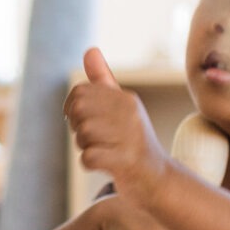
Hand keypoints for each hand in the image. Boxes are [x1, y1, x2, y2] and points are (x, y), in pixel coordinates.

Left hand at [68, 48, 171, 204]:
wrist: (157, 179)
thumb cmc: (133, 142)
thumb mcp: (121, 108)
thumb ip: (103, 81)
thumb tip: (90, 49)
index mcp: (126, 99)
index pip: (79, 93)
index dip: (72, 110)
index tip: (84, 122)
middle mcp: (130, 114)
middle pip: (78, 111)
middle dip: (77, 128)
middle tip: (93, 139)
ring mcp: (130, 137)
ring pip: (82, 135)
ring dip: (85, 147)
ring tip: (104, 151)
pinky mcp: (127, 161)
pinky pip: (88, 158)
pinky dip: (89, 164)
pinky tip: (104, 164)